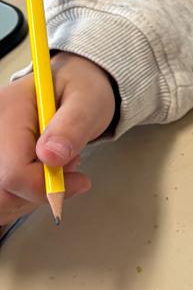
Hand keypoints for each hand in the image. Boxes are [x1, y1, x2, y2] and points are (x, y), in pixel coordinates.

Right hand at [0, 53, 115, 224]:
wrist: (74, 90)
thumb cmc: (82, 91)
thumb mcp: (87, 101)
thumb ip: (72, 126)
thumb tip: (51, 156)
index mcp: (6, 111)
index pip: (13, 172)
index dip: (45, 186)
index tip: (78, 180)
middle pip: (4, 190)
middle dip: (40, 190)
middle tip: (67, 165)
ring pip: (3, 199)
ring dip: (34, 194)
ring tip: (56, 164)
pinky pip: (4, 198)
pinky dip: (25, 197)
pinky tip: (40, 176)